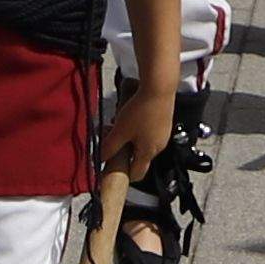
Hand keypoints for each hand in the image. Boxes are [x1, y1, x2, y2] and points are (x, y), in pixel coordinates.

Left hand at [103, 72, 175, 187]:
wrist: (159, 88)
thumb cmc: (141, 111)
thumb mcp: (120, 130)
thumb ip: (110, 147)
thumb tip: (101, 158)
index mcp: (148, 152)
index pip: (137, 174)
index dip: (123, 175)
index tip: (110, 169)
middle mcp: (158, 146)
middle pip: (138, 157)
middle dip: (122, 152)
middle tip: (110, 139)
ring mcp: (163, 134)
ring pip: (141, 143)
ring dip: (128, 139)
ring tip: (117, 125)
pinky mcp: (163, 123)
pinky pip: (147, 133)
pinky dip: (136, 130)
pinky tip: (129, 116)